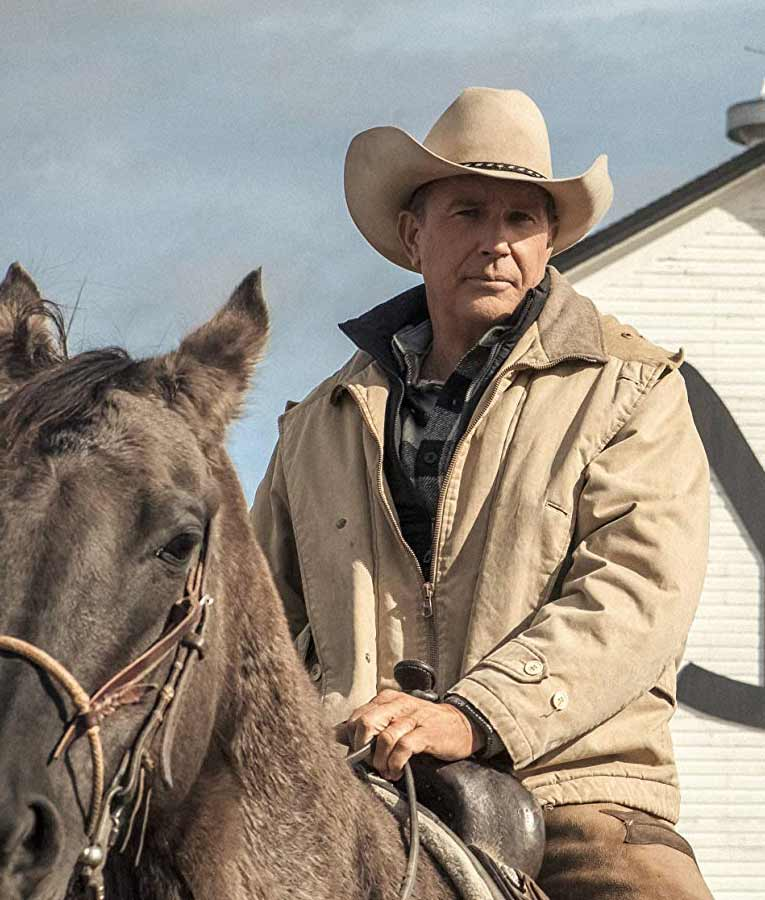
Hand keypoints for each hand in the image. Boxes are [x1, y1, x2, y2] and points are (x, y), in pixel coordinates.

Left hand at [343, 689, 484, 780]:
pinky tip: (396, 771)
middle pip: (365, 723)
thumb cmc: (424, 724)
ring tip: (385, 771)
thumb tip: (336, 734)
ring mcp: (413, 717)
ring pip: (383, 737)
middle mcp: (397, 704)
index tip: (356, 756)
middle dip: (361, 749)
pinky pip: (403, 747)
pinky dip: (395, 763)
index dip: (351, 740)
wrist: (462, 724)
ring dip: (380, 761)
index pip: (356, 716)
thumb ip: (370, 724)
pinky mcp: (426, 732)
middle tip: (368, 764)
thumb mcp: (395, 718)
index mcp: (387, 699)